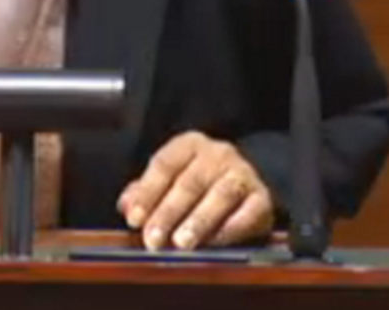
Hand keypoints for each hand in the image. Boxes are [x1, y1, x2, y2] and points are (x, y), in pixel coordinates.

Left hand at [116, 131, 274, 250]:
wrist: (246, 186)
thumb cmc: (200, 184)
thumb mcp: (170, 180)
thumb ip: (146, 192)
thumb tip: (126, 206)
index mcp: (190, 144)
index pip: (164, 165)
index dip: (147, 193)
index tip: (134, 219)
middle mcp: (218, 153)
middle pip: (190, 182)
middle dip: (168, 213)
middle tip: (154, 239)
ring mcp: (243, 173)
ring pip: (220, 195)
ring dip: (198, 221)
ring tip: (182, 243)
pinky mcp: (262, 197)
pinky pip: (247, 213)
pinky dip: (229, 230)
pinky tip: (213, 244)